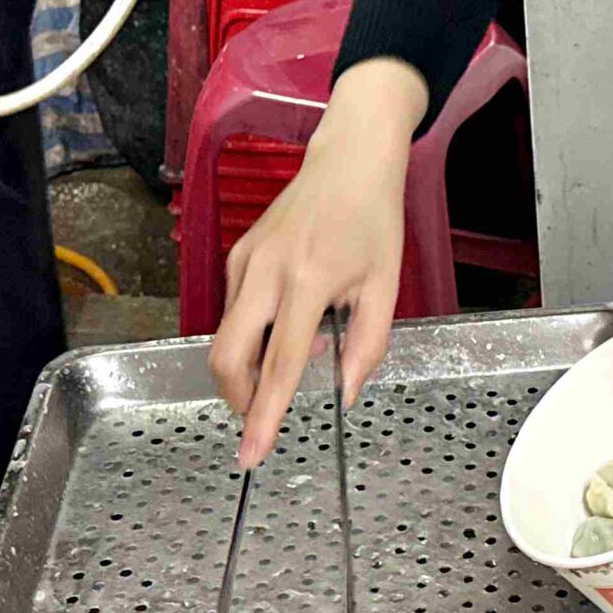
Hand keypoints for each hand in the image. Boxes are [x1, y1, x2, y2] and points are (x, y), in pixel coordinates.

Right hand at [206, 59, 425, 465]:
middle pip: (228, 356)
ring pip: (226, 337)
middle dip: (238, 398)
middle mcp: (267, 272)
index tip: (251, 453)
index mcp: (309, 281)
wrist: (349, 159)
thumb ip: (367, 344)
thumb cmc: (373, 219)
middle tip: (264, 414)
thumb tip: (344, 392)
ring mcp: (245, 261)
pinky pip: (233, 311)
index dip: (265, 415)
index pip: (281, 363)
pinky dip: (252, 334)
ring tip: (298, 353)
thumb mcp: (385, 285)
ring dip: (249, 366)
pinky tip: (287, 323)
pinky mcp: (237, 254)